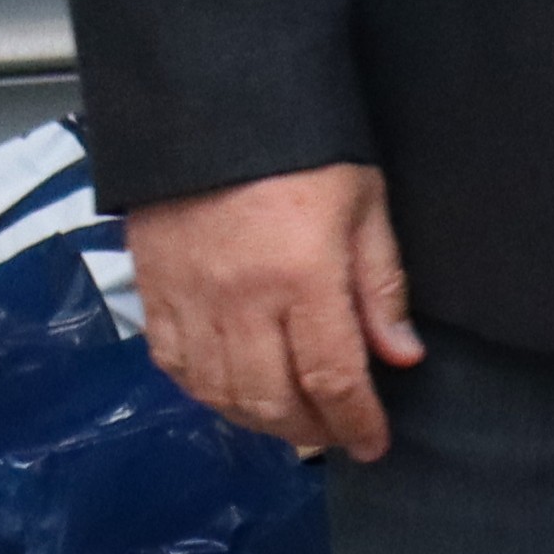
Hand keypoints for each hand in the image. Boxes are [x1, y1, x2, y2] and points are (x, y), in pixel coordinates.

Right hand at [130, 161, 421, 461]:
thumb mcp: (366, 205)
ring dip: (259, 420)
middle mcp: (240, 302)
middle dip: (309, 431)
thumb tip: (401, 356)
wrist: (210, 109)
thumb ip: (381, 287)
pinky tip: (234, 391)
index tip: (373, 445)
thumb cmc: (303, 151)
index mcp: (302, 279)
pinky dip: (206, 392)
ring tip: (293, 420)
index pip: (333, 377)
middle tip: (336, 435)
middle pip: (272, 399)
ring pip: (219, 393)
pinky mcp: (152, 293)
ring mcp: (189, 301)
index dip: (356, 422)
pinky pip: (174, 366)